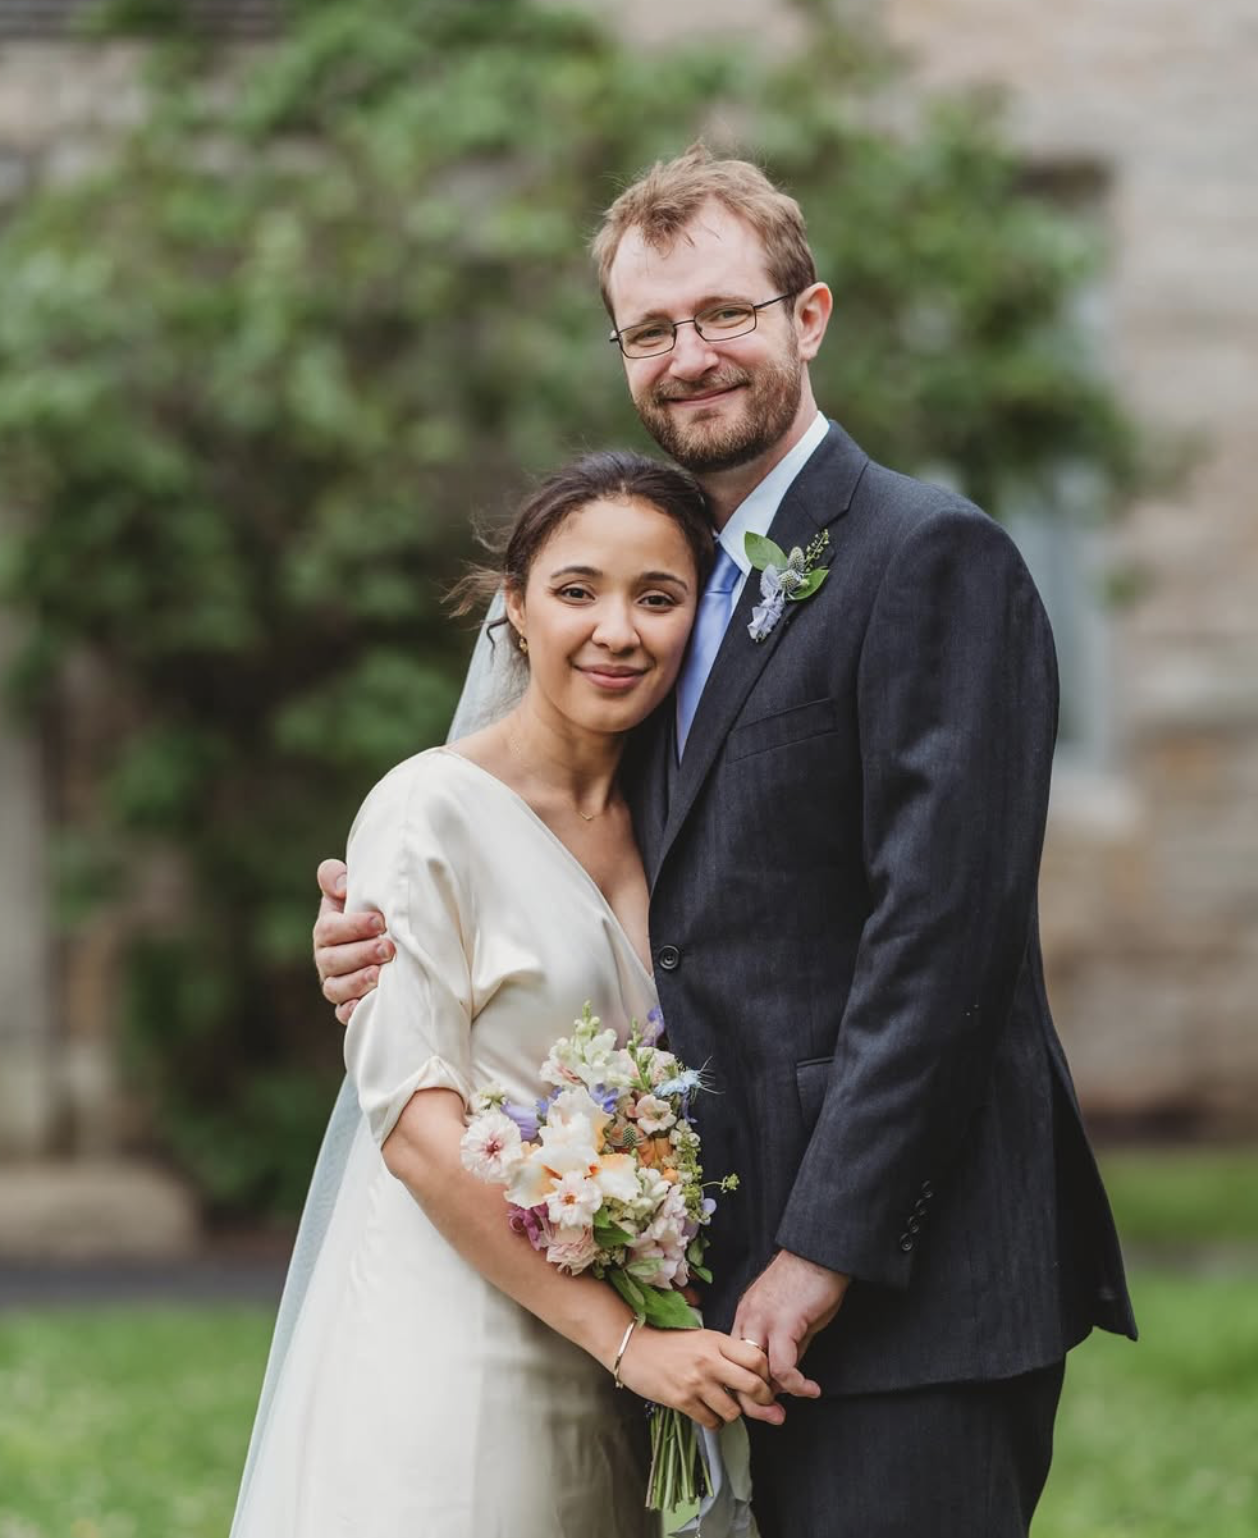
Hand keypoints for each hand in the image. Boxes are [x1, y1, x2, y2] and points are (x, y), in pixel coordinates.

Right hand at [312, 858, 393, 1024]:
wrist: (394, 938)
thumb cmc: (374, 910)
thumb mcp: (356, 889)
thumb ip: (336, 877)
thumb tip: (340, 886)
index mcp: (327, 930)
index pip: (328, 929)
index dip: (351, 926)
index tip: (380, 921)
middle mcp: (327, 958)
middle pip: (331, 960)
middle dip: (360, 954)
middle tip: (388, 948)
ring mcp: (336, 983)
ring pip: (336, 988)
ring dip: (357, 982)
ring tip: (381, 975)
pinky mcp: (348, 1006)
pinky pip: (344, 1014)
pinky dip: (353, 1011)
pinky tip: (369, 1004)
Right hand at [615, 1327, 775, 1431]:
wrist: (633, 1346)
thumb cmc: (669, 1342)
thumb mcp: (701, 1338)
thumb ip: (726, 1353)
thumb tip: (756, 1374)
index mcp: (716, 1340)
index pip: (757, 1359)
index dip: (767, 1374)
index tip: (766, 1382)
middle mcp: (709, 1361)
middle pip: (753, 1386)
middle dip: (762, 1400)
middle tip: (761, 1404)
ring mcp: (696, 1382)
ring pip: (734, 1411)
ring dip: (733, 1413)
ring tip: (725, 1406)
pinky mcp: (682, 1400)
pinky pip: (712, 1421)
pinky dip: (714, 1422)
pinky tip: (708, 1413)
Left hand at [733, 1251, 848, 1410]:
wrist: (821, 1253)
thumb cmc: (810, 1281)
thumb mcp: (793, 1319)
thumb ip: (786, 1347)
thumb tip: (783, 1380)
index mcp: (746, 1315)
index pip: (733, 1360)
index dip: (745, 1385)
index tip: (761, 1403)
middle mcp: (748, 1318)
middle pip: (737, 1370)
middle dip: (751, 1400)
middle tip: (770, 1415)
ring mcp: (762, 1320)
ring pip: (755, 1372)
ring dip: (769, 1398)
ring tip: (785, 1409)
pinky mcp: (783, 1323)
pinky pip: (783, 1367)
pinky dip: (797, 1385)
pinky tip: (810, 1389)